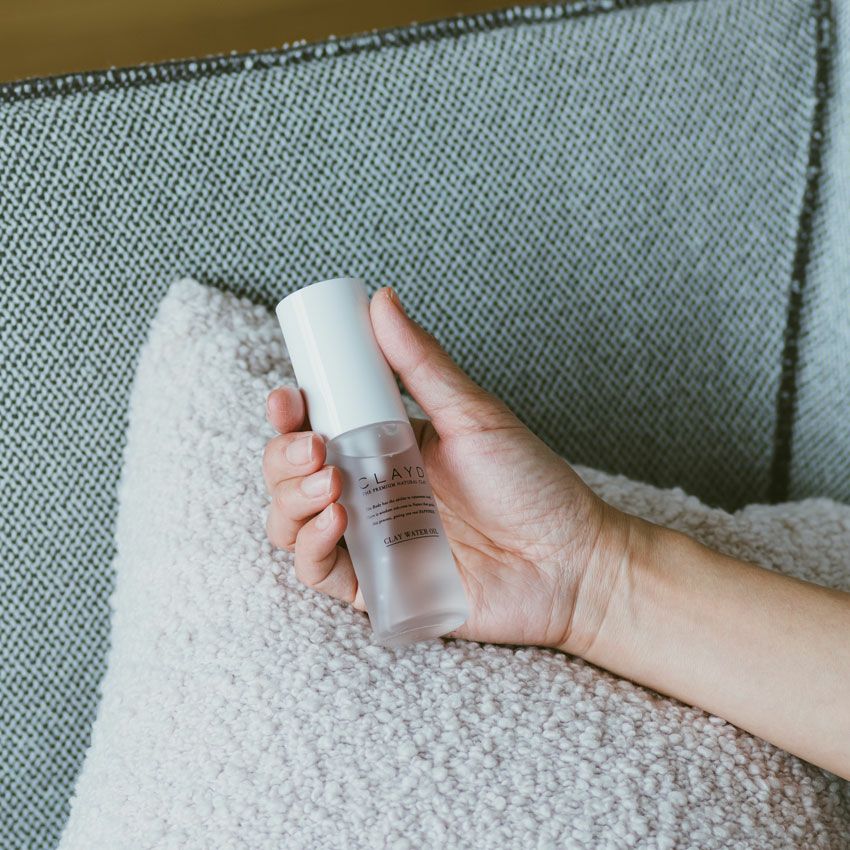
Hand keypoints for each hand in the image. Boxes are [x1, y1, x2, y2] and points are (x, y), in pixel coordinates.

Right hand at [263, 287, 631, 650]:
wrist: (570, 561)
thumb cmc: (532, 485)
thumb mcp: (473, 416)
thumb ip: (422, 364)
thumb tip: (382, 300)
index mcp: (385, 446)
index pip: (315, 426)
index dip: (289, 413)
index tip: (289, 396)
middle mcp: (369, 492)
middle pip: (290, 473)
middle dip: (282, 456)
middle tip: (314, 446)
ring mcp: (368, 540)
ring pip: (289, 521)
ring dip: (290, 498)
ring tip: (330, 482)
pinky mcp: (375, 587)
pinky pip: (316, 572)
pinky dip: (310, 546)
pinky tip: (337, 521)